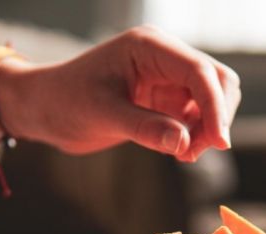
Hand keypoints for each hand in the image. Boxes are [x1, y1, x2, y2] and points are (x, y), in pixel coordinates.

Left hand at [0, 26, 240, 161]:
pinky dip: (196, 135)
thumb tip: (185, 144)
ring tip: (183, 155)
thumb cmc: (65, 101)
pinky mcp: (165, 100)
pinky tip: (177, 152)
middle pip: (216, 80)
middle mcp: (164, 57)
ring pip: (211, 100)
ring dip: (207, 129)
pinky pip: (197, 116)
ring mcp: (167, 78)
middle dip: (216, 117)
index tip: (220, 142)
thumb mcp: (102, 114)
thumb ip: (144, 128)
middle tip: (195, 152)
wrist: (45, 108)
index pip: (199, 71)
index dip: (215, 107)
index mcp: (150, 47)